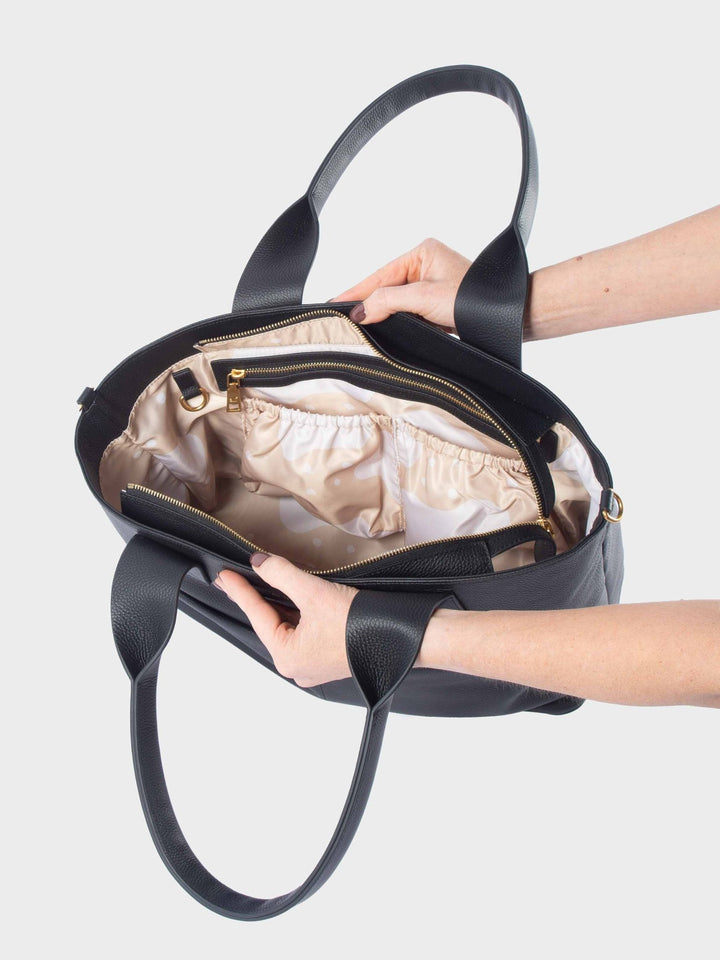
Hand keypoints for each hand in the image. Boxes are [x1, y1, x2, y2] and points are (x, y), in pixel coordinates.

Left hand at [214, 554, 357, 687]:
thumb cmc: (361, 624)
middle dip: (259, 599)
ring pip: (288, 628)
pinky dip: (298, 615)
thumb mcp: (313, 592)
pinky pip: (304, 634)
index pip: (256, 615)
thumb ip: (281, 575)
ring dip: (281, 605)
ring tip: (266, 584)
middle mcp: (297, 667)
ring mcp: (313, 666)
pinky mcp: (328, 659)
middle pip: (271, 624)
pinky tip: (294, 599)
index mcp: (287, 657)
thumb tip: (259, 564)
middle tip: (238, 578)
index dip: (240, 591)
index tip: (224, 576)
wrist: (405, 637)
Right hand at [330, 237, 470, 333]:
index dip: (356, 291)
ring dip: (381, 315)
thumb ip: (388, 302)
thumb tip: (360, 312)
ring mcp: (430, 286)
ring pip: (395, 302)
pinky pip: (407, 312)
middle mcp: (425, 266)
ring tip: (356, 326)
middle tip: (339, 319)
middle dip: (366, 304)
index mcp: (422, 253)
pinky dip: (395, 322)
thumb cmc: (476, 299)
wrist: (507, 318)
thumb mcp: (424, 298)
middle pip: (385, 288)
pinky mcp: (435, 305)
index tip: (334, 304)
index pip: (380, 274)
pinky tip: (382, 330)